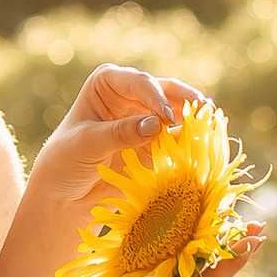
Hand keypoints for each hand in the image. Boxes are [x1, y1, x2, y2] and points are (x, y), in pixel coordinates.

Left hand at [0, 66, 230, 276]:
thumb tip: (157, 124)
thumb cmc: (65, 161)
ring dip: (194, 116)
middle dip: (184, 99)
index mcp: (107, 83)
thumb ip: (120, 133)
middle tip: (205, 110)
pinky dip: (192, 139)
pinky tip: (206, 142)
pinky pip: (179, 137)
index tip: (167, 118)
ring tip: (212, 123)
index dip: (156, 97)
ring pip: (177, 110)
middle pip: (164, 90)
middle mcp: (130, 95)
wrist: (64, 194)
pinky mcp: (156, 143)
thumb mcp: (87, 145)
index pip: (138, 82)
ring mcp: (145, 118)